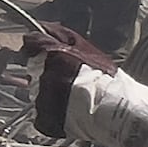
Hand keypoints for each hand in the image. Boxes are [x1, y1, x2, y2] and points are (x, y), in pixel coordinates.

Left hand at [24, 27, 147, 146]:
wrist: (116, 109)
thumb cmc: (104, 78)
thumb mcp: (84, 48)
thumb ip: (59, 35)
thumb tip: (41, 27)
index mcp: (53, 55)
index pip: (31, 43)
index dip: (36, 47)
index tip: (42, 52)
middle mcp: (44, 75)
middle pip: (34, 69)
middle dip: (46, 72)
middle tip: (68, 81)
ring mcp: (42, 99)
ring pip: (37, 91)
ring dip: (49, 93)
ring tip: (70, 97)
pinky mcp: (44, 119)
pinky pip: (40, 114)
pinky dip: (50, 114)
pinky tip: (66, 111)